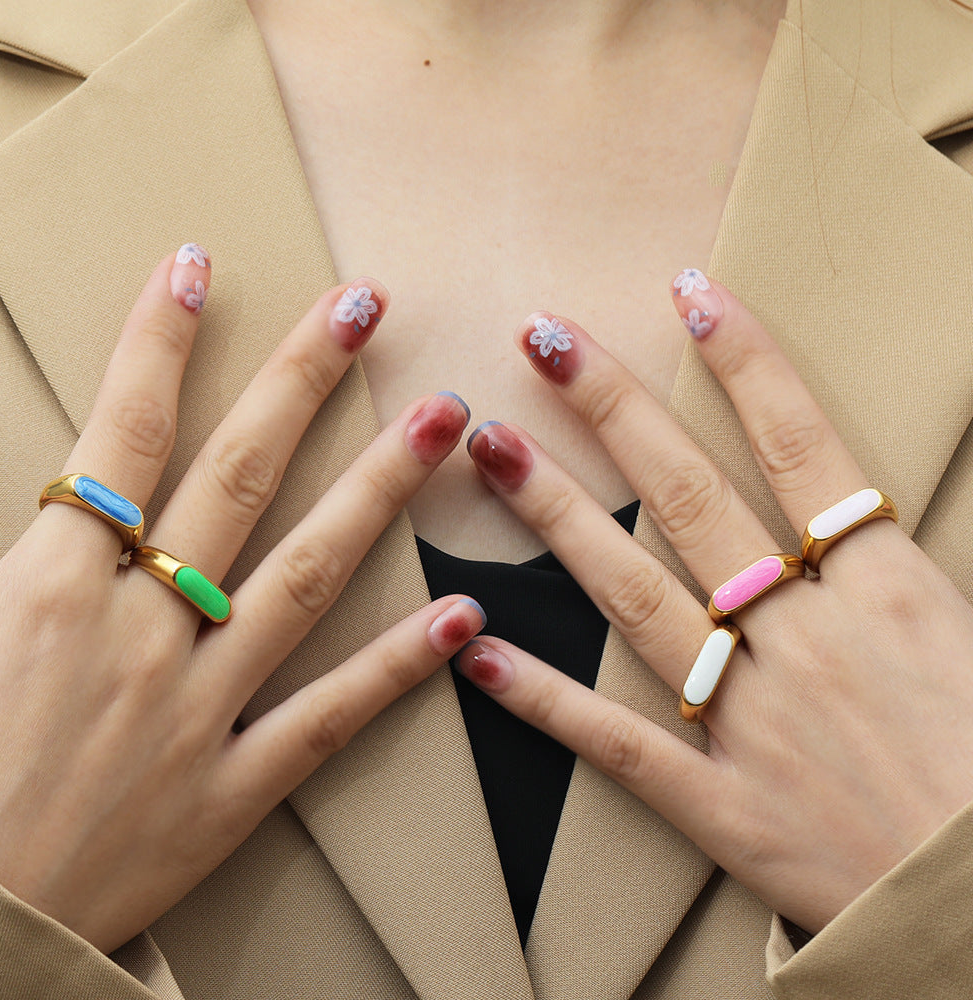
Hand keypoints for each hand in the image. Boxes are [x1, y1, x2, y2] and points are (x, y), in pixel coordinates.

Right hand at [0, 248, 481, 953]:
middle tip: (366, 308)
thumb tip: (57, 497)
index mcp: (48, 592)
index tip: (201, 268)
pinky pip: (332, 715)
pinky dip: (398, 667)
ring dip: (378, 489)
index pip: (119, 436)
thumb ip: (14, 561)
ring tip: (441, 419)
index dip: (159, 344)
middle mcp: (137, 632)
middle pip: (237, 477)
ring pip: (307, 574)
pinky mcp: (233, 787)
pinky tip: (463, 617)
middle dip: (302, 381)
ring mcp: (196, 709)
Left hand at [458, 273, 972, 933]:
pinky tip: (478, 654)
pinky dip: (546, 700)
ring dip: (557, 516)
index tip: (690, 294)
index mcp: (887, 593)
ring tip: (492, 447)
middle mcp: (806, 639)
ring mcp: (753, 721)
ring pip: (633, 597)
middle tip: (540, 338)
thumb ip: (910, 565)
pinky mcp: (722, 805)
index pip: (804, 446)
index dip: (747, 363)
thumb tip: (860, 503)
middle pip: (692, 498)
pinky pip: (618, 744)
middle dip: (612, 409)